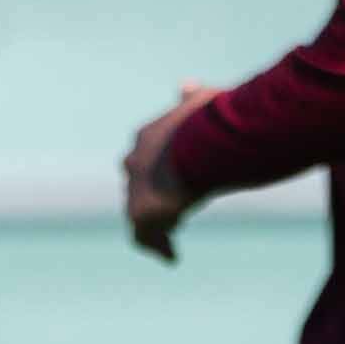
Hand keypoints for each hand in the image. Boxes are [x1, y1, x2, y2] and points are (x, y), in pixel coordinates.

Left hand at [121, 82, 213, 261]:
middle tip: (169, 213)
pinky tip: (171, 258)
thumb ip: (193, 97)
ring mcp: (136, 188)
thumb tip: (184, 85)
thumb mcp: (205, 102)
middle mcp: (134, 162)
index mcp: (147, 137)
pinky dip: (157, 247)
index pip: (143, 156)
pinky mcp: (143, 211)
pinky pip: (144, 236)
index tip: (174, 182)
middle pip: (135, 185)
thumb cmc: (211, 122)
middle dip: (151, 198)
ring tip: (168, 240)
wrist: (201, 144)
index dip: (159, 170)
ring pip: (137, 213)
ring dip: (153, 226)